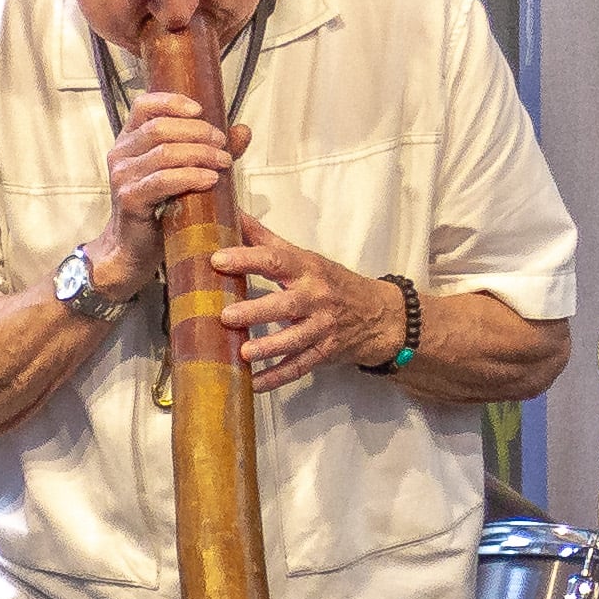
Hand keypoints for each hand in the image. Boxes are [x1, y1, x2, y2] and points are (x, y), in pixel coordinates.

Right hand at [104, 90, 242, 233]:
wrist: (134, 247)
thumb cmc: (159, 207)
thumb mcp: (183, 172)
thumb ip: (209, 149)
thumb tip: (242, 130)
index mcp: (130, 139)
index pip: (144, 106)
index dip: (172, 102)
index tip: (200, 110)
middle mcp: (121, 153)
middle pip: (160, 127)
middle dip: (197, 131)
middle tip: (222, 143)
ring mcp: (123, 176)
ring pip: (165, 153)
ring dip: (200, 154)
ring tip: (223, 161)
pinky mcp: (130, 198)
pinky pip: (164, 180)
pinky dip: (191, 176)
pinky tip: (210, 179)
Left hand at [211, 220, 389, 391]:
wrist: (380, 315)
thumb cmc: (333, 283)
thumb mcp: (305, 258)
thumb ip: (266, 241)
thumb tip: (232, 214)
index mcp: (307, 270)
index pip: (276, 260)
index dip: (247, 259)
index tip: (218, 260)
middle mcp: (316, 297)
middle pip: (286, 304)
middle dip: (257, 311)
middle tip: (227, 316)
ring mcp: (322, 327)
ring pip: (295, 339)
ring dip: (269, 347)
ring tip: (244, 354)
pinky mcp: (325, 352)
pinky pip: (299, 367)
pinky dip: (277, 377)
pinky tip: (253, 384)